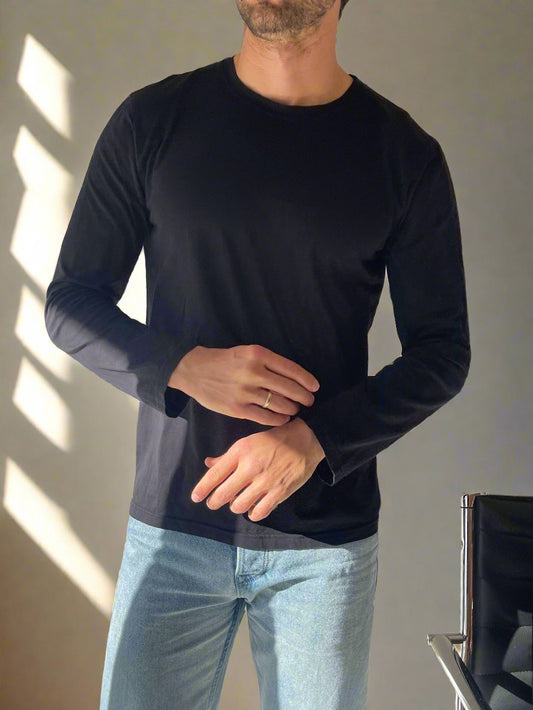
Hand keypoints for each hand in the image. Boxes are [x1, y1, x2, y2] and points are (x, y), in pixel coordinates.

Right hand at [168, 344, 319, 426]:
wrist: (195, 370)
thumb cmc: (224, 361)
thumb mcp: (246, 352)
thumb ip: (267, 363)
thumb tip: (293, 378)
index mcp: (258, 354)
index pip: (291, 369)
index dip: (306, 380)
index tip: (314, 387)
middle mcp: (253, 372)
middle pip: (289, 388)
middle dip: (303, 397)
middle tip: (309, 401)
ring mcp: (245, 392)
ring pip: (279, 404)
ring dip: (292, 408)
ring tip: (294, 409)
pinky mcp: (237, 409)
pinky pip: (265, 417)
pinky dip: (278, 419)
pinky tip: (283, 418)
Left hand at [191, 418, 325, 521]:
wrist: (304, 440)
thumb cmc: (272, 441)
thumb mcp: (247, 443)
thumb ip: (227, 457)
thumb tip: (208, 463)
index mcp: (240, 452)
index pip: (215, 474)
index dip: (202, 488)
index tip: (195, 497)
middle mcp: (250, 467)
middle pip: (224, 494)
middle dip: (214, 501)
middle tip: (213, 503)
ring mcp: (265, 481)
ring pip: (239, 505)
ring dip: (235, 506)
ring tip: (238, 501)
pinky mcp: (280, 491)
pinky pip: (259, 512)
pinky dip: (253, 513)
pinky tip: (253, 508)